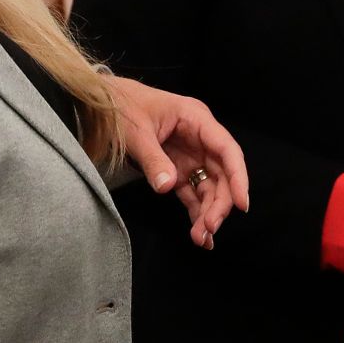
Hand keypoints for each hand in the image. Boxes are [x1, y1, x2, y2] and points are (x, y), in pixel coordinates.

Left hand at [105, 76, 249, 247]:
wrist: (103, 103)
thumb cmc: (123, 107)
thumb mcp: (135, 132)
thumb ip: (152, 159)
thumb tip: (167, 187)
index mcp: (196, 119)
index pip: (226, 149)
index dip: (238, 176)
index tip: (241, 204)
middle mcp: (199, 138)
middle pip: (222, 172)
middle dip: (219, 202)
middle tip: (209, 229)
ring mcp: (190, 155)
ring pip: (210, 186)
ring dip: (208, 211)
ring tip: (201, 238)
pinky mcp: (178, 168)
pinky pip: (193, 192)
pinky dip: (196, 211)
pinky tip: (198, 232)